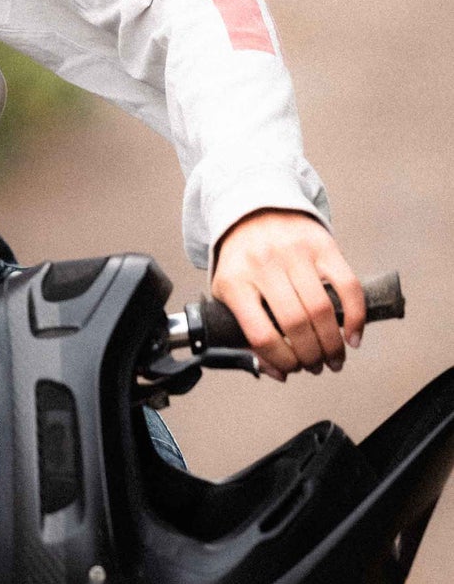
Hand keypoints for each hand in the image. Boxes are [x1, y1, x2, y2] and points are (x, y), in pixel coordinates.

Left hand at [211, 210, 365, 381]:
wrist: (253, 210)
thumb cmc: (241, 262)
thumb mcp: (228, 293)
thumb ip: (243, 332)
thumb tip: (277, 373)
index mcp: (234, 282)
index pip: (260, 334)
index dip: (281, 360)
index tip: (292, 370)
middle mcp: (264, 265)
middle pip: (295, 324)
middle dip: (311, 355)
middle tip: (318, 367)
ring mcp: (294, 253)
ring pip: (321, 309)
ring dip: (333, 343)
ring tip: (335, 358)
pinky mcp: (322, 244)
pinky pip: (346, 285)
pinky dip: (355, 315)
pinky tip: (353, 336)